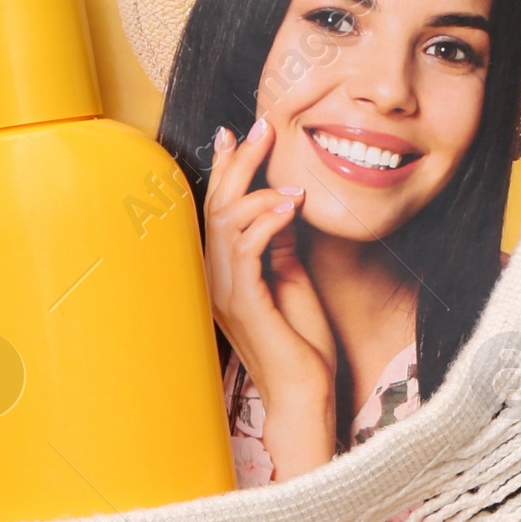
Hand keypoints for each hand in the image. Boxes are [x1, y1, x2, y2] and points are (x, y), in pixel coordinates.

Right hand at [205, 120, 338, 479]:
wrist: (305, 394)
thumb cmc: (302, 342)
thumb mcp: (292, 279)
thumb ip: (281, 242)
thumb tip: (284, 201)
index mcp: (224, 273)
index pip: (218, 209)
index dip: (226, 169)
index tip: (240, 133)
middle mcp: (215, 279)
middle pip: (216, 206)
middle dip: (238, 163)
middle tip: (261, 127)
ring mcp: (224, 292)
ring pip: (226, 222)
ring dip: (258, 188)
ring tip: (288, 173)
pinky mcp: (244, 304)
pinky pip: (247, 250)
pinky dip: (268, 220)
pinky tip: (291, 204)